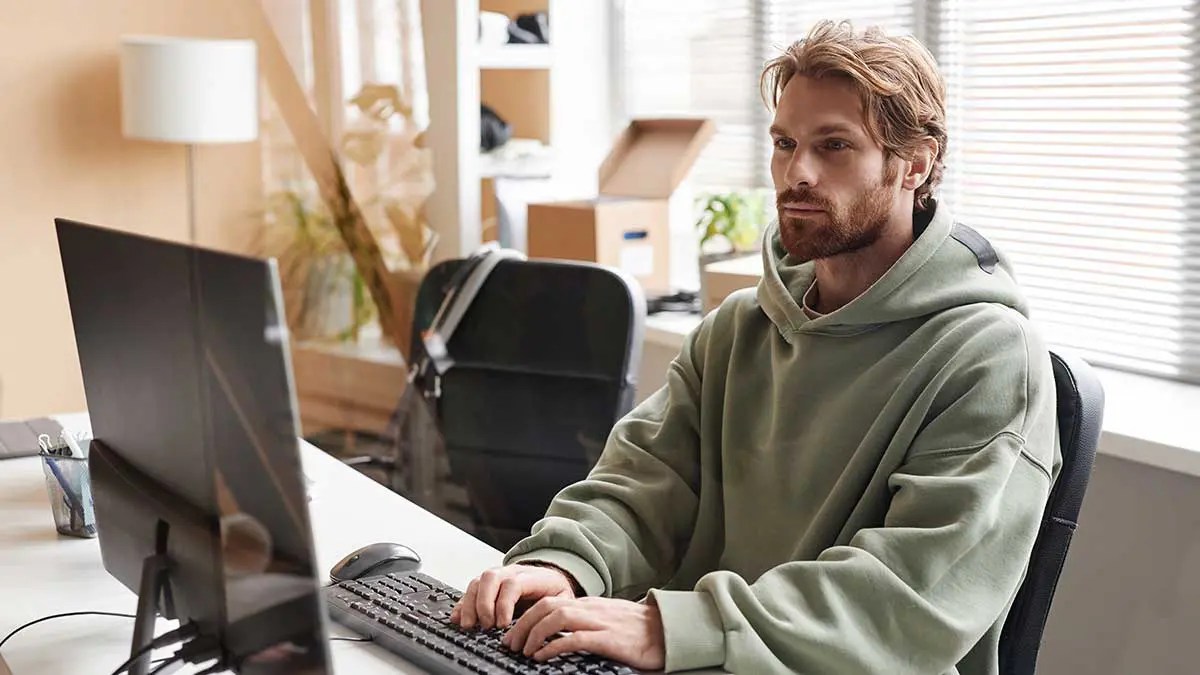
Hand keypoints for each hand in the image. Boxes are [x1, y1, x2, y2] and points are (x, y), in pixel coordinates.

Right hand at [450, 564, 575, 629]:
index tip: (503, 624)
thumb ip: (553, 609)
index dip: (504, 604)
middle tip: (486, 625)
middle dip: (484, 603)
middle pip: (490, 577)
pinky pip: (470, 589)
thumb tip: (541, 626)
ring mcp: (498, 576)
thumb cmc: (556, 590)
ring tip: (469, 625)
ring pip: (477, 581)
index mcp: (532, 575)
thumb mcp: (563, 599)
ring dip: (469, 604)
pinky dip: (462, 603)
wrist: (553, 576)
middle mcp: (512, 572)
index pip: (513, 584)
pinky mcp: (487, 584)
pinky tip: (458, 618)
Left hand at [501, 596, 665, 669]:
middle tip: (510, 643)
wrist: (669, 631)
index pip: (549, 602)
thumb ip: (586, 622)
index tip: (514, 633)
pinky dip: (553, 647)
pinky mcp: (609, 639)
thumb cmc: (640, 630)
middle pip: (546, 607)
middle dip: (523, 624)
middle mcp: (591, 608)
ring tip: (523, 650)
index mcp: (589, 604)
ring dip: (533, 634)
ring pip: (556, 618)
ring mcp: (599, 622)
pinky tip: (542, 657)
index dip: (527, 616)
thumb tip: (560, 635)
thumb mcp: (608, 620)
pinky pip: (574, 638)